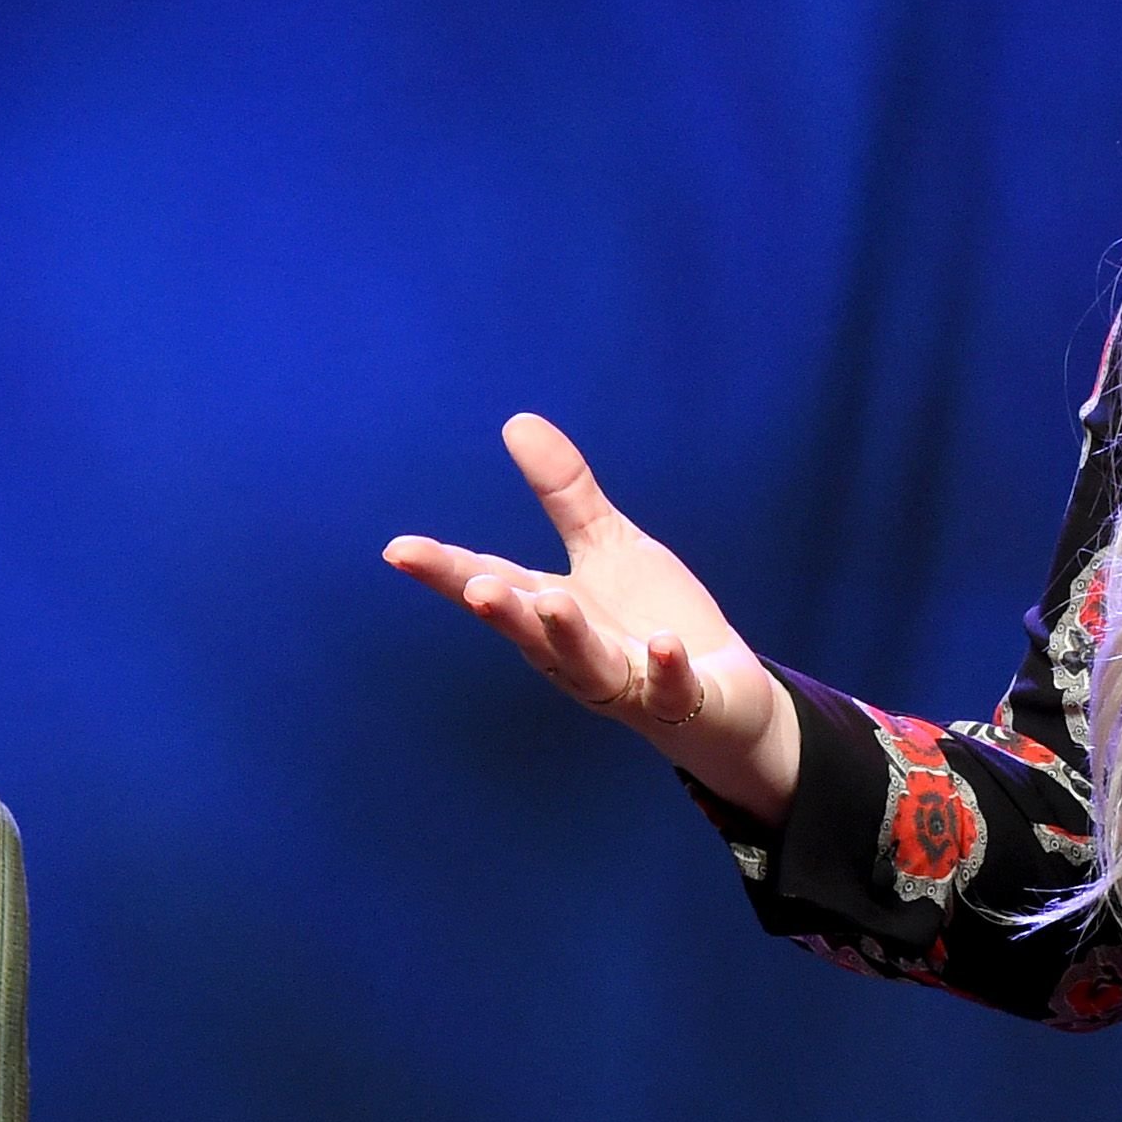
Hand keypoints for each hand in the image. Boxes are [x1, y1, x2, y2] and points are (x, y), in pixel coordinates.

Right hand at [384, 413, 798, 823]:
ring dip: (570, 636)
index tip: (399, 549)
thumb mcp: (607, 546)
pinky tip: (663, 644)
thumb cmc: (648, 617)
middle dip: (503, 612)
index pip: (494, 584)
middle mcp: (576, 653)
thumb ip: (564, 494)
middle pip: (530, 631)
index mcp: (550, 611)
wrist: (722, 694)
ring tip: (554, 603)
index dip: (447, 571)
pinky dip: (665, 669)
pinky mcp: (680, 701)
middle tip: (476, 589)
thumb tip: (516, 420)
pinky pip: (669, 688)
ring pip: (589, 663)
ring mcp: (626, 681)